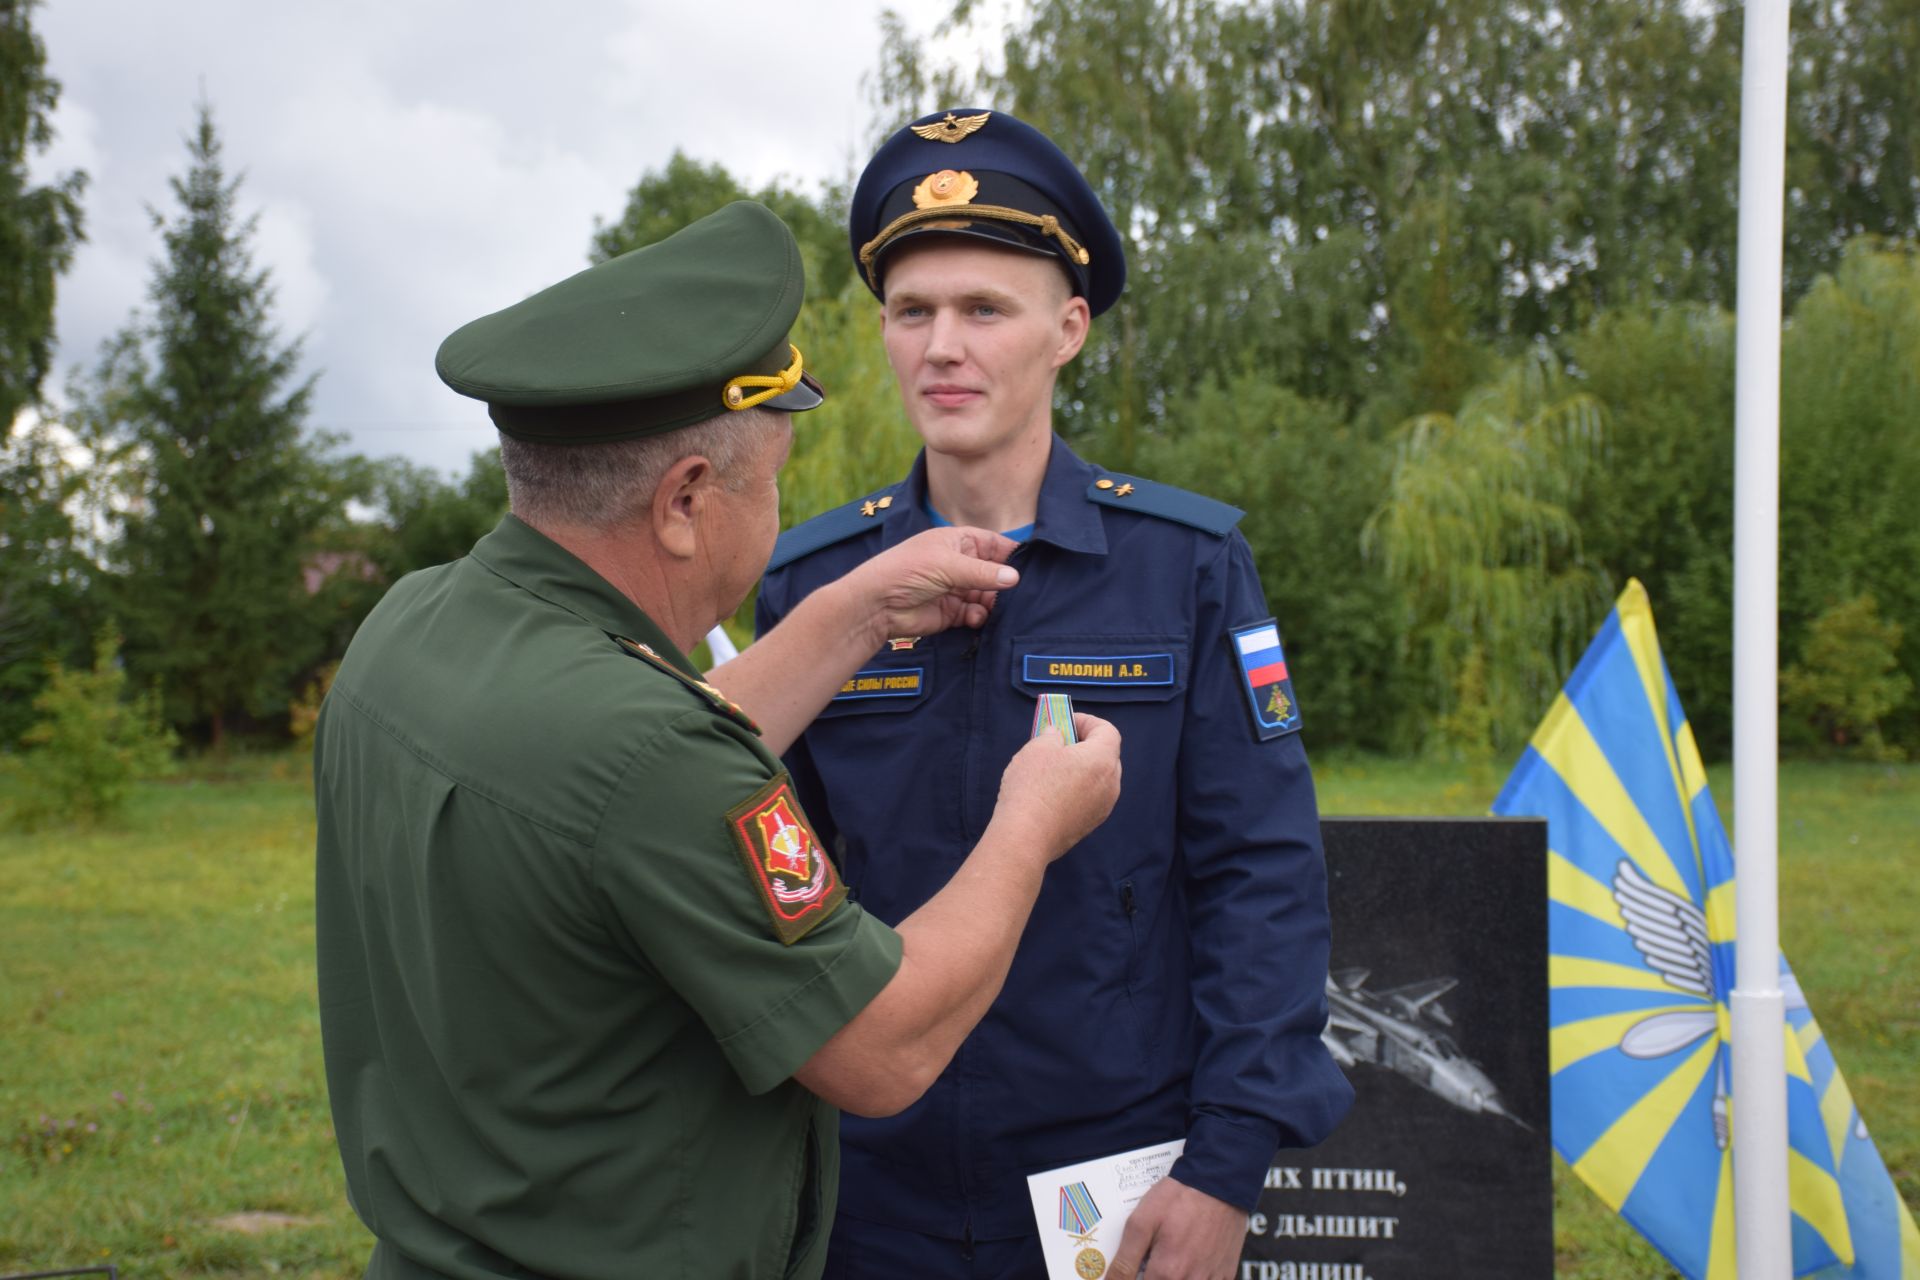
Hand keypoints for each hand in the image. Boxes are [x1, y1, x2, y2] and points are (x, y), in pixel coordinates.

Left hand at [845, 527, 1019, 642]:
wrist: (877, 604)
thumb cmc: (907, 571)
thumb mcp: (948, 565)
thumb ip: (983, 572)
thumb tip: (1014, 577)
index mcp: (958, 542)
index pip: (993, 544)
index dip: (1011, 554)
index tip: (1031, 566)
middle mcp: (959, 564)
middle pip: (993, 573)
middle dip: (1005, 583)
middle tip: (1019, 594)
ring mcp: (955, 589)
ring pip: (986, 595)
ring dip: (993, 603)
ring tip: (995, 609)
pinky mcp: (951, 612)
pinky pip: (974, 614)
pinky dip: (979, 617)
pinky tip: (975, 618)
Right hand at [991, 712, 1121, 862]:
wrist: (1026, 837)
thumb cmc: (1032, 788)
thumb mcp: (1038, 748)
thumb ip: (1052, 735)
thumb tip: (1057, 736)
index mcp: (1102, 760)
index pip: (1107, 731)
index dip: (1087, 721)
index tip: (1066, 722)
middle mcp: (1111, 784)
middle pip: (1105, 755)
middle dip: (1084, 744)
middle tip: (1059, 741)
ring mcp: (1103, 807)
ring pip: (1098, 778)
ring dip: (1080, 768)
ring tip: (1052, 767)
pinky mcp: (1091, 823)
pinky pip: (1090, 797)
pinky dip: (1077, 788)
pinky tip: (1052, 792)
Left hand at [1107, 1175, 1248, 1279]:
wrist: (1218, 1183)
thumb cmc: (1180, 1198)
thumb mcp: (1142, 1222)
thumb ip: (1126, 1259)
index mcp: (1167, 1271)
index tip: (1134, 1272)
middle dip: (1154, 1276)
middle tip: (1154, 1260)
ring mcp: (1211, 1278)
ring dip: (1174, 1277)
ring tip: (1172, 1258)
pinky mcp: (1226, 1273)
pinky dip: (1196, 1277)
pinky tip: (1192, 1261)